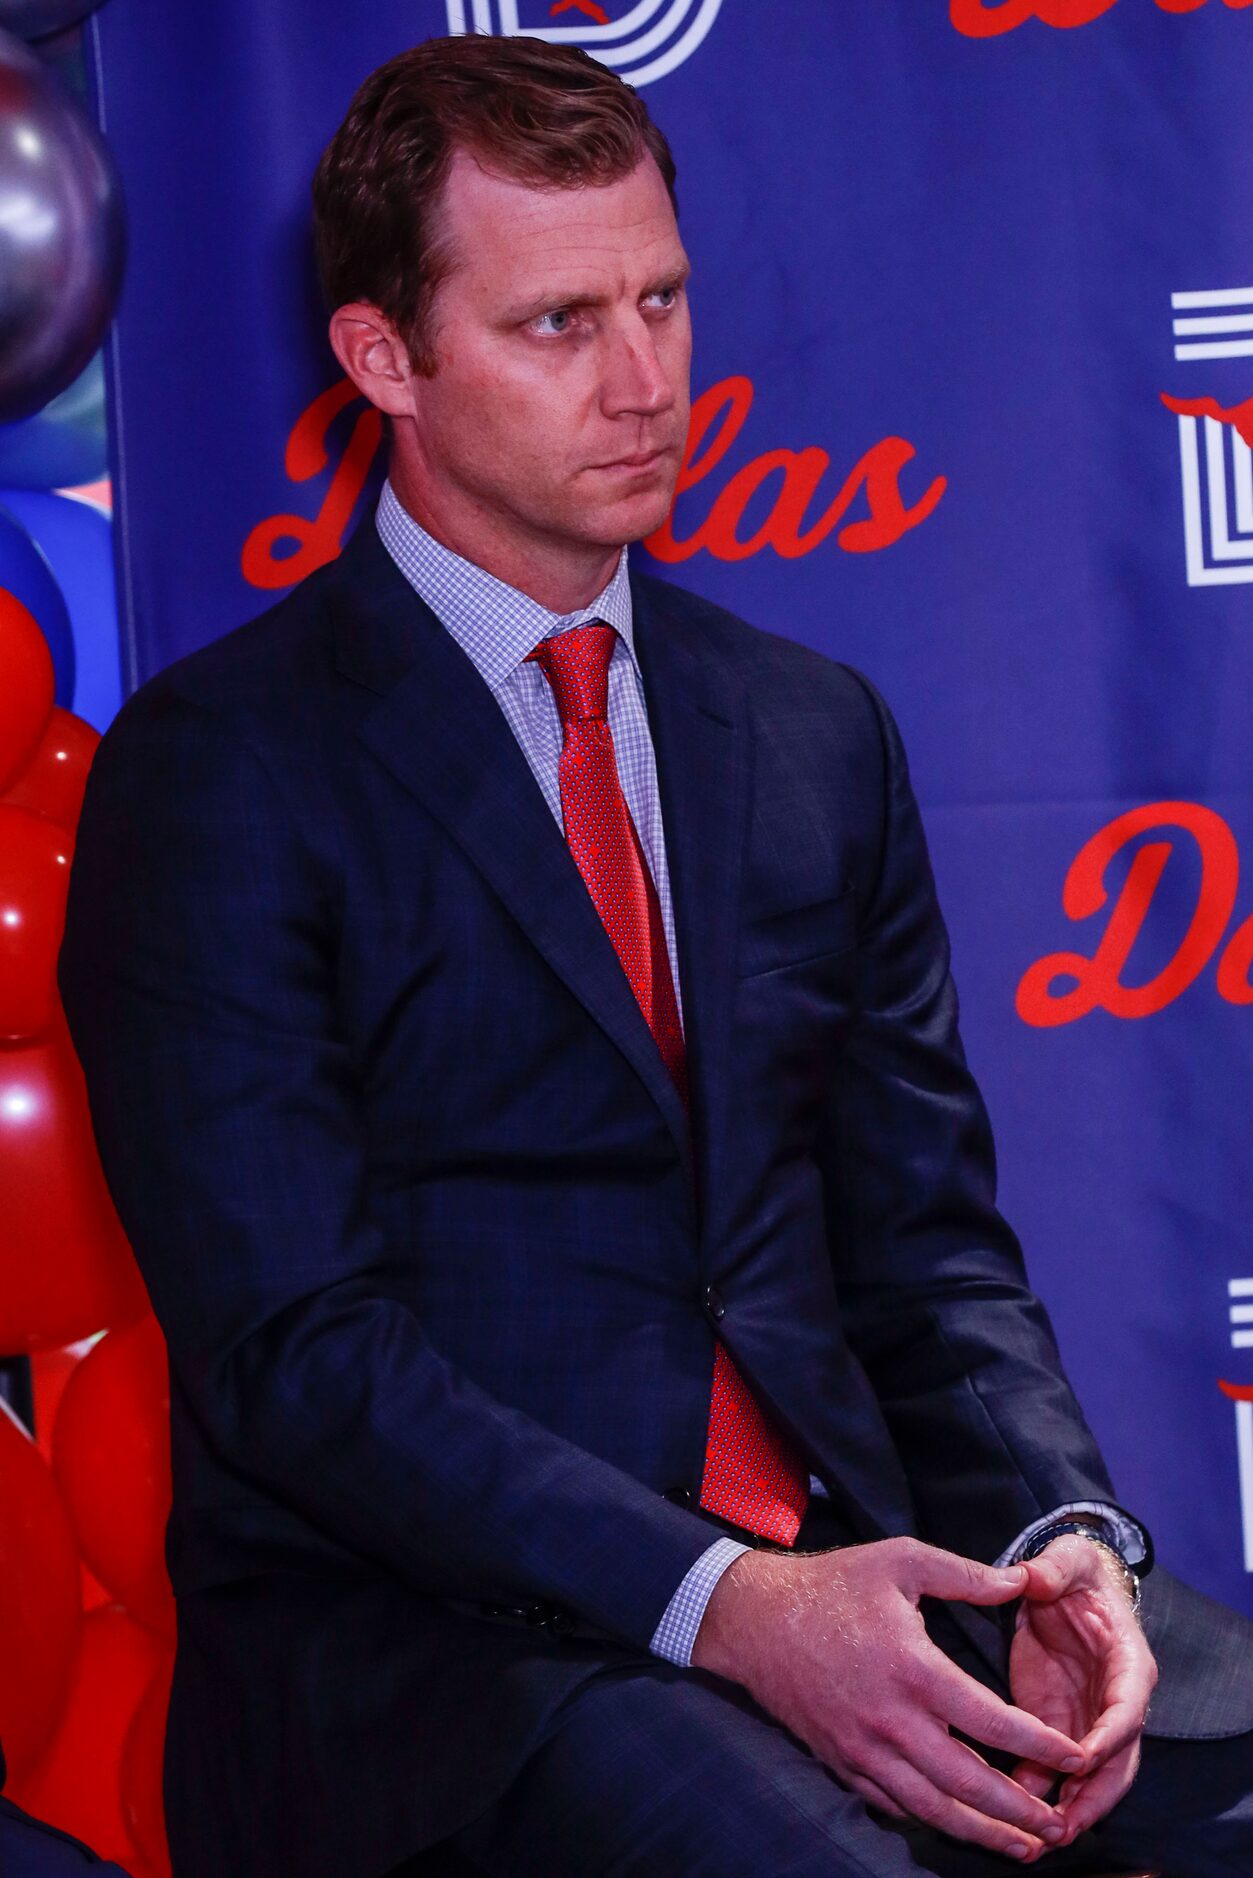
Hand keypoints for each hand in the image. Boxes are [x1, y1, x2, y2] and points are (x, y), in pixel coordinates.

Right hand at [691, 1537, 1088, 1861]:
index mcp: (913, 1668)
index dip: (1040, 1744)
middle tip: (1061, 1826)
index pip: (991, 1721)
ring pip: (933, 1808)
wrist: (755, 1620)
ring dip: (983, 1833)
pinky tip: (960, 1825)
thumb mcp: (899, 1559)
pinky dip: (933, 1821)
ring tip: (1026, 1846)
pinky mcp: (843, 1763)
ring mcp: (864, 1750)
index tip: (1078, 1755)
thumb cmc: (832, 1585)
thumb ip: (964, 1574)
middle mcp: (891, 1720)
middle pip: (968, 1783)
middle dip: (1020, 1811)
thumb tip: (1022, 1581)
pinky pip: (895, 1806)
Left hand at [1011, 1535, 1157, 1845]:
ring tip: (1039, 1836)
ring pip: (1089, 1778)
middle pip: (1117, 1762)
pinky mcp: (1056, 1723)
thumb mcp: (1067, 1560)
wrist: (1061, 1585)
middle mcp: (1114, 1702)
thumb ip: (1051, 1568)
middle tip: (1063, 1825)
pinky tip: (1010, 1812)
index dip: (1108, 1737)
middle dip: (1094, 1796)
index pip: (1126, 1710)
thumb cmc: (1073, 1572)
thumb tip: (1028, 1575)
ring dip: (1068, 1807)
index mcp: (1128, 1665)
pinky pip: (1052, 1766)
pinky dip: (1037, 1791)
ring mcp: (1087, 1718)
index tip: (1082, 1759)